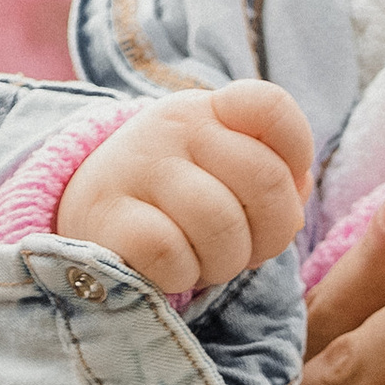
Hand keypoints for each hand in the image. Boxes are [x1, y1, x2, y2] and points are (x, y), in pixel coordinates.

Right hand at [55, 81, 316, 297]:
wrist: (89, 212)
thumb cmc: (176, 202)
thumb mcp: (224, 174)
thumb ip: (274, 180)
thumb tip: (295, 204)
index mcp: (212, 110)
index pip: (272, 109)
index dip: (295, 159)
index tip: (271, 193)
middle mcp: (176, 126)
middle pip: (266, 181)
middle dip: (265, 235)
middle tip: (237, 247)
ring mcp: (139, 166)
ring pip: (221, 224)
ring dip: (223, 263)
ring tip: (201, 260)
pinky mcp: (108, 216)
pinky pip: (171, 254)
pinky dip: (182, 275)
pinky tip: (169, 270)